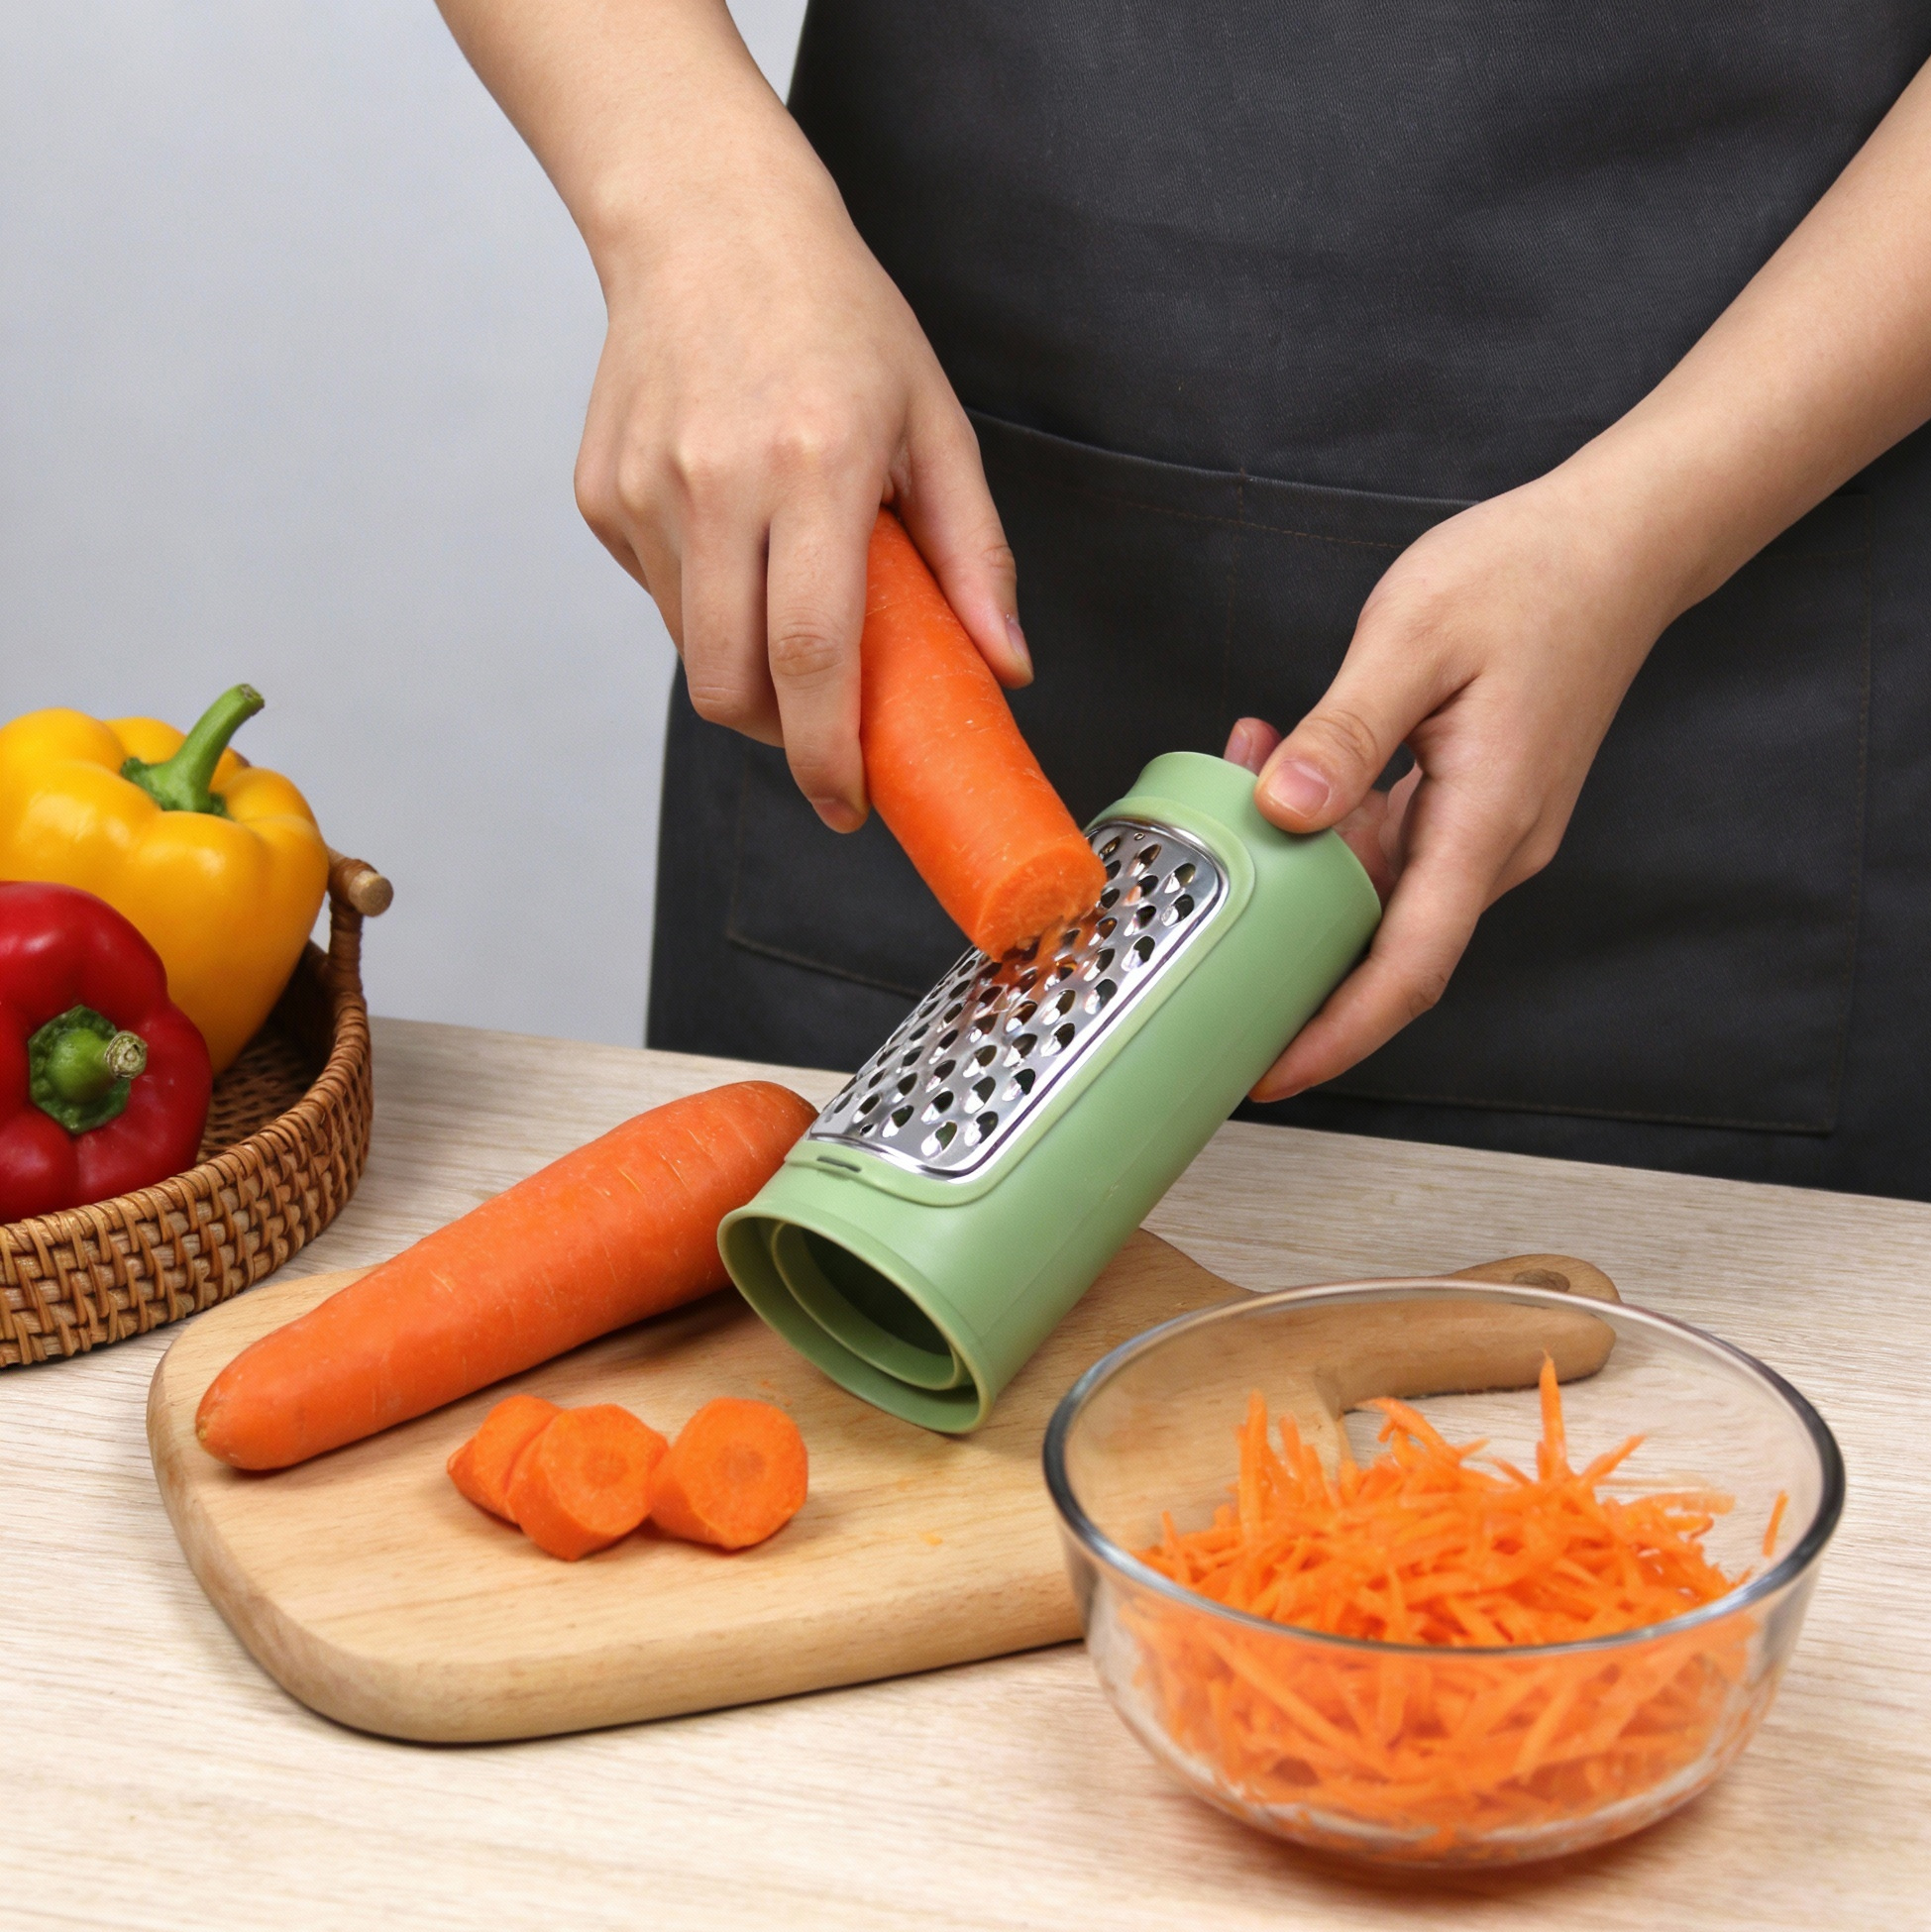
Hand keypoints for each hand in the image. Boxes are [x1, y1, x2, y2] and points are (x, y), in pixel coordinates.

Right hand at [573, 134, 1026, 832]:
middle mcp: (716, 480)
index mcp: (814, 464)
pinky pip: (661, 599)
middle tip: (828, 736)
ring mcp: (643, 489)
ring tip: (792, 613)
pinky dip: (707, 608)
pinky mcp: (600, 494)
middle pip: (733, 686)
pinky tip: (738, 543)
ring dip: (747, 676)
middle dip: (784, 740)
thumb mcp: (932, 421)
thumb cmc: (834, 316)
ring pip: (692, 652)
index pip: (812, 657)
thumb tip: (1005, 669)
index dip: (829, 756)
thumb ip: (973, 554)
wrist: (703, 219)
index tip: (849, 806)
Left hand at [1225, 471, 1681, 1100]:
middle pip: (1385, 948)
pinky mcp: (1471, 801)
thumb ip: (1345, 732)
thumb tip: (1284, 812)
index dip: (1338, 1034)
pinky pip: (1387, 840)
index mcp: (1486, 823)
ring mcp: (1486, 827)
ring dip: (1297, 870)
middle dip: (1291, 958)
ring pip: (1376, 888)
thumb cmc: (1531, 577)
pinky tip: (1277, 762)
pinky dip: (1326, 819)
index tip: (1273, 1076)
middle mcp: (1493, 845)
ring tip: (1226, 804)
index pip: (1409, 968)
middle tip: (1203, 959)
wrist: (1619, 542)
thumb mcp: (1415, 638)